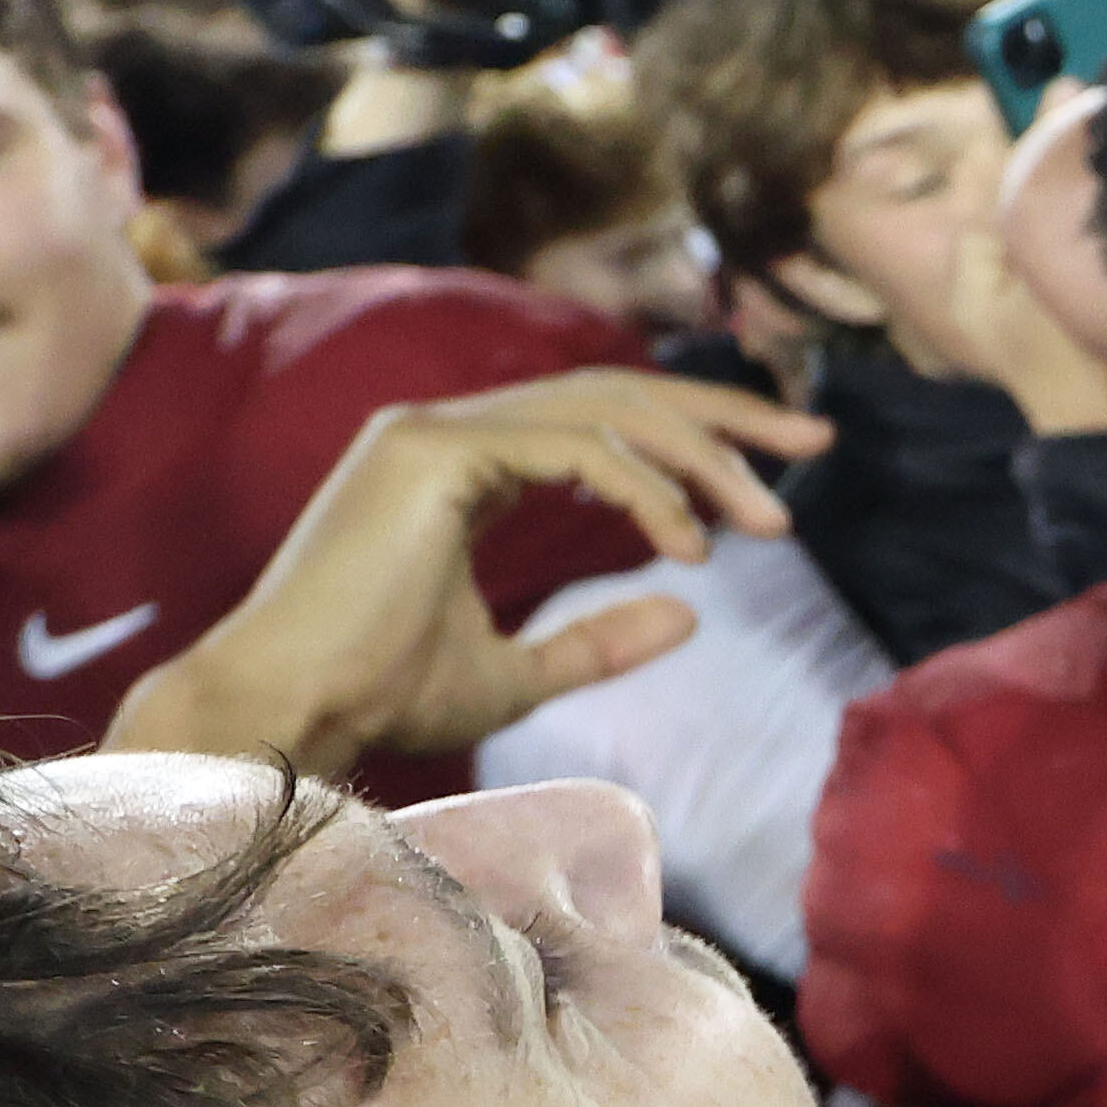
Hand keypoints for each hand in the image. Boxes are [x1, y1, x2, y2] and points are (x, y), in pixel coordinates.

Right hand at [104, 369, 829, 772]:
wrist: (288, 714)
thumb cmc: (377, 698)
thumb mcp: (517, 674)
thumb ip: (599, 642)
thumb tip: (692, 613)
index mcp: (462, 467)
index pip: (603, 420)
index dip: (697, 437)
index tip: (785, 472)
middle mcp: (446, 432)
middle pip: (617, 391)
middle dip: (725, 415)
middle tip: (818, 440)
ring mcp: (432, 432)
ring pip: (605, 412)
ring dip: (701, 460)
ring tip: (769, 521)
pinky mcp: (428, 452)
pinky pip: (573, 448)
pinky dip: (645, 491)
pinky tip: (690, 548)